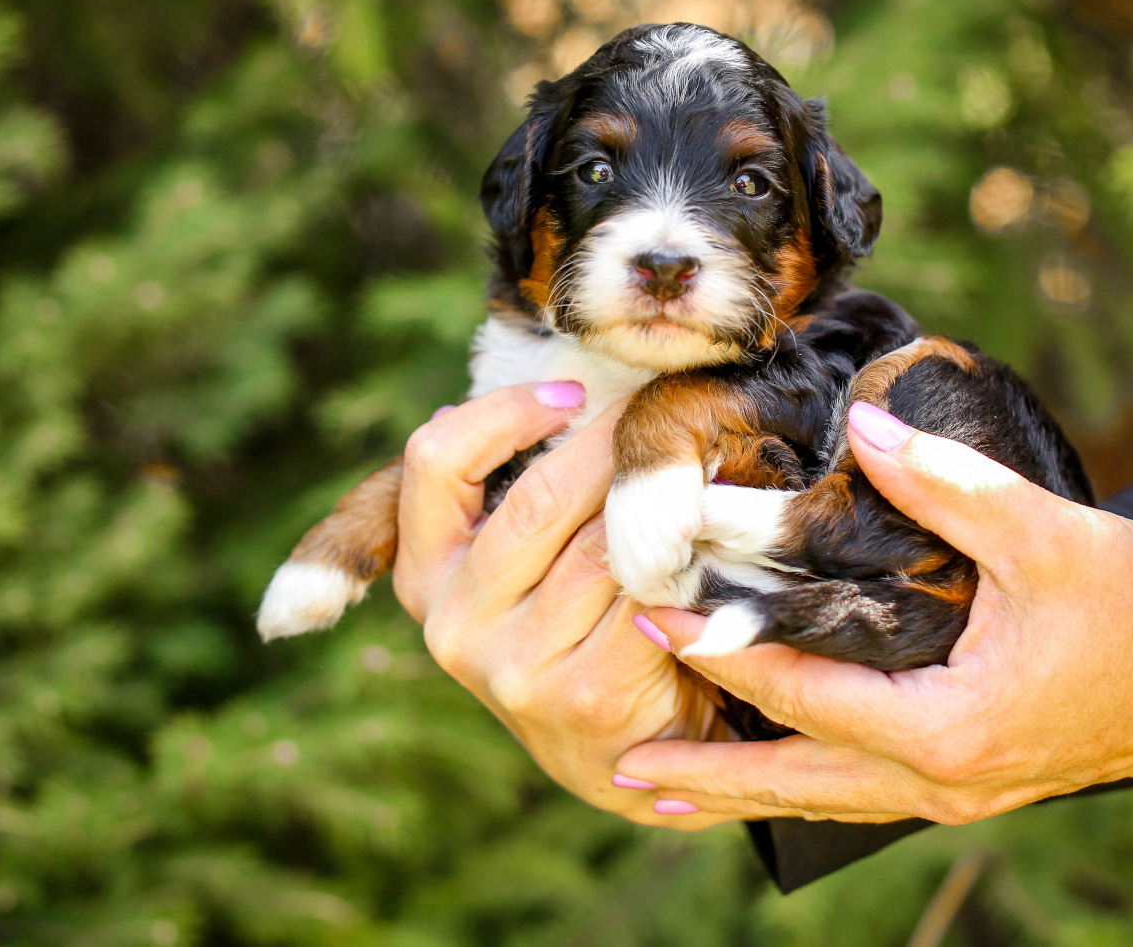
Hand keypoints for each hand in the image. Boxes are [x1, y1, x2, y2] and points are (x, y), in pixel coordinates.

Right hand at [392, 382, 735, 828]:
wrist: (625, 748)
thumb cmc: (575, 624)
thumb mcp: (517, 562)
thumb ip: (507, 491)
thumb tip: (551, 384)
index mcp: (423, 574)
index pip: (435, 461)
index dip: (505, 412)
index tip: (572, 395)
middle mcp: (452, 623)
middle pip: (541, 497)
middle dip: (614, 449)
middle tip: (665, 417)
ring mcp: (512, 666)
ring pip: (604, 545)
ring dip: (660, 505)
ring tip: (698, 471)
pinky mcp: (583, 695)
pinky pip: (647, 596)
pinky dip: (685, 563)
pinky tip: (708, 545)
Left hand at [613, 402, 1132, 824]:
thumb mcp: (1046, 539)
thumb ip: (946, 485)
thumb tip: (866, 426)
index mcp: (948, 727)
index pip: (807, 693)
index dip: (727, 655)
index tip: (654, 621)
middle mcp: (942, 780)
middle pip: (797, 782)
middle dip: (709, 775)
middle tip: (620, 763)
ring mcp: (958, 792)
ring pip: (828, 799)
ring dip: (748, 792)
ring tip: (666, 791)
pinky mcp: (973, 779)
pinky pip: (865, 789)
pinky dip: (805, 781)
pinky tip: (773, 768)